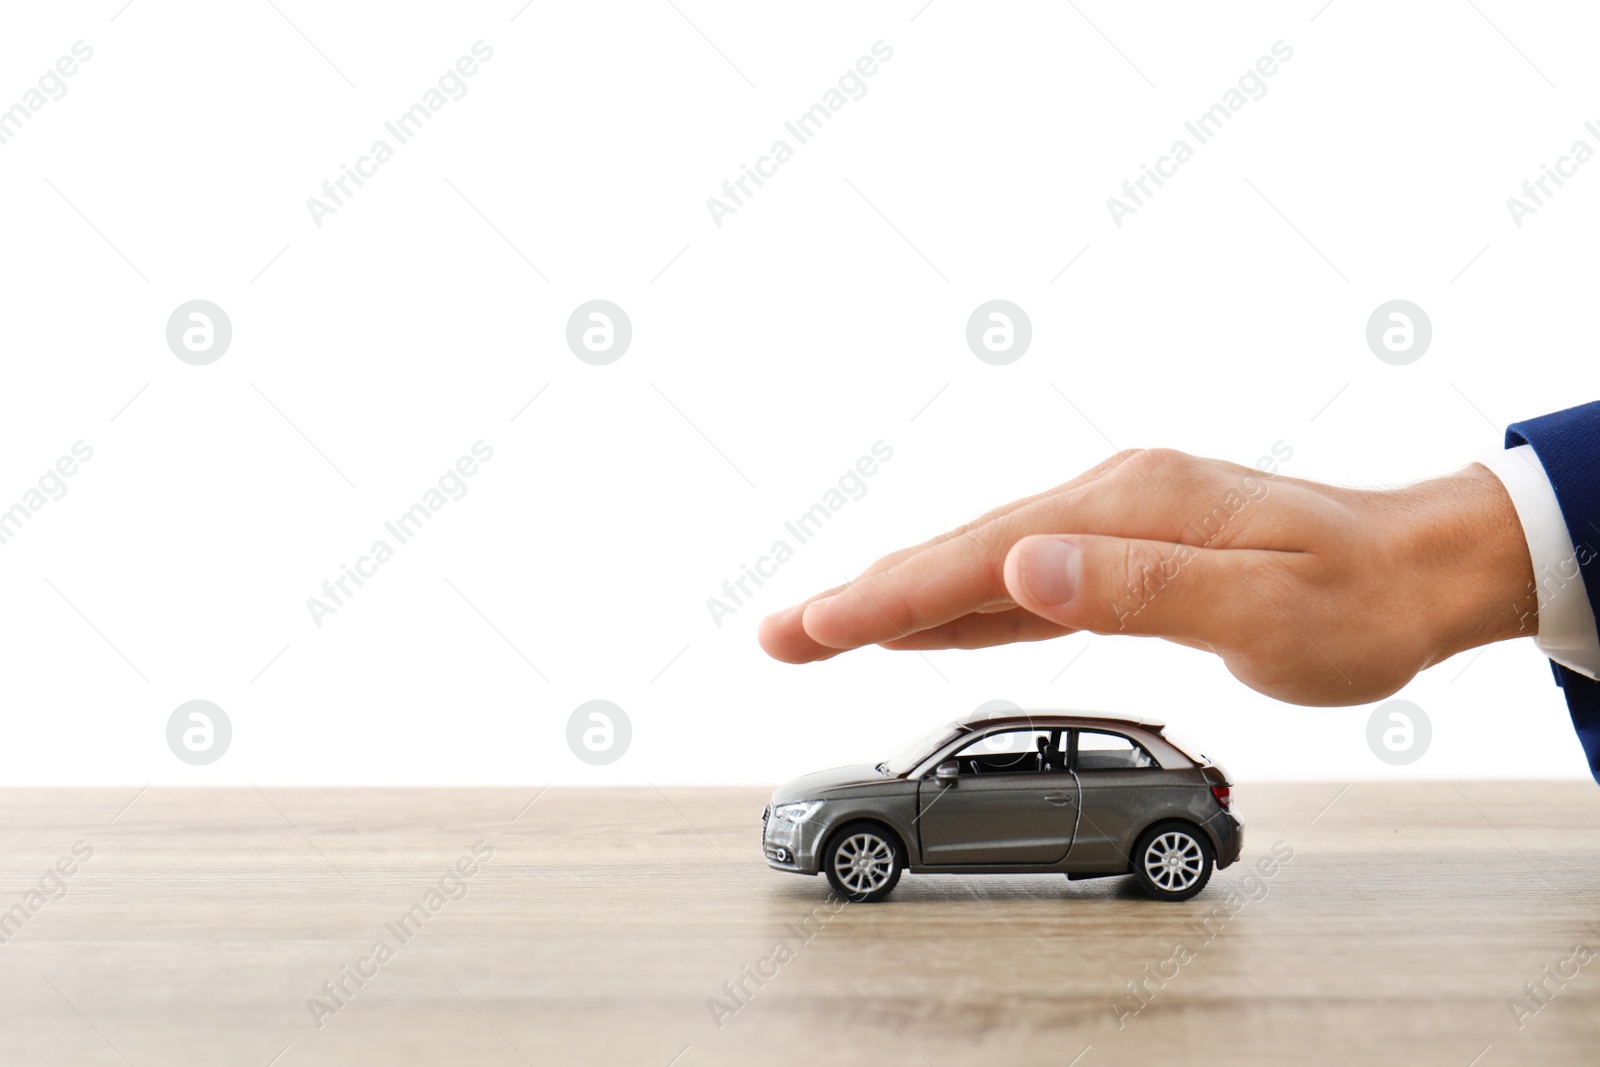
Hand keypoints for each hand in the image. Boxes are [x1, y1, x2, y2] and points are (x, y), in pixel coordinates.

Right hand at [757, 449, 1535, 705]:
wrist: (1423, 568)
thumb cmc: (1357, 600)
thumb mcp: (1263, 609)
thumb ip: (1139, 588)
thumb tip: (1023, 566)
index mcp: (1126, 506)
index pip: (978, 558)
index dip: (884, 598)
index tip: (806, 627)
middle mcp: (1107, 501)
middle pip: (959, 552)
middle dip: (862, 596)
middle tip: (777, 635)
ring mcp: (1113, 523)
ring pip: (982, 566)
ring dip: (900, 599)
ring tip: (825, 627)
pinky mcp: (1126, 551)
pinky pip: (1024, 582)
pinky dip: (963, 604)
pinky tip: (930, 623)